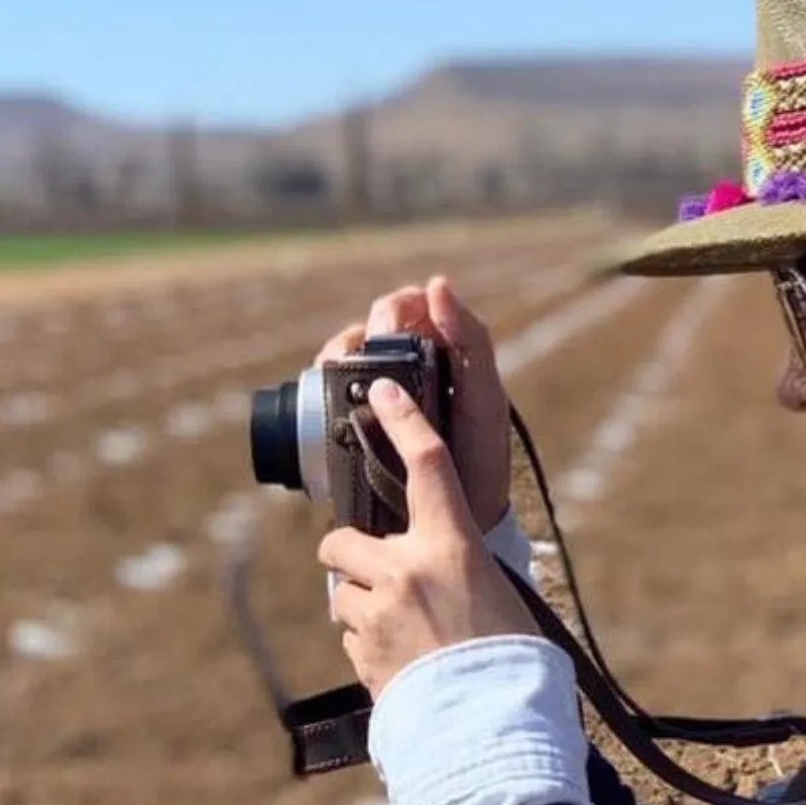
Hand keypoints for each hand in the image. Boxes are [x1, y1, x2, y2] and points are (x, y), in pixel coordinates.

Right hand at [315, 274, 511, 530]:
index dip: (394, 309)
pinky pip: (330, 389)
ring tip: (334, 376)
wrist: (456, 521)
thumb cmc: (480, 459)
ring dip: (336, 357)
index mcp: (444, 354)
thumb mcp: (483, 400)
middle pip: (370, 327)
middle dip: (359, 336)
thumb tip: (438, 283)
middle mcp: (411, 368)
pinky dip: (322, 385)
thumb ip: (471, 342)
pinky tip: (322, 396)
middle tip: (357, 361)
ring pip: (346, 354)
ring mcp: (382, 394)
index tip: (385, 335)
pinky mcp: (357, 421)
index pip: (411, 306)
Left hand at [319, 376, 538, 695]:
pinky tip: (403, 661)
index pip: (427, 465)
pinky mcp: (360, 652)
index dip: (404, 422)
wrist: (491, 726)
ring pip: (339, 592)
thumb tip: (441, 568)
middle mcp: (406, 570)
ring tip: (404, 633)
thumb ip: (461, 570)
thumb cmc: (514, 660)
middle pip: (341, 539)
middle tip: (378, 575)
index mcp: (453, 546)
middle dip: (350, 555)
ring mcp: (376, 612)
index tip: (381, 394)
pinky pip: (349, 634)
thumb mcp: (500, 595)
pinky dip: (367, 643)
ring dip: (361, 605)